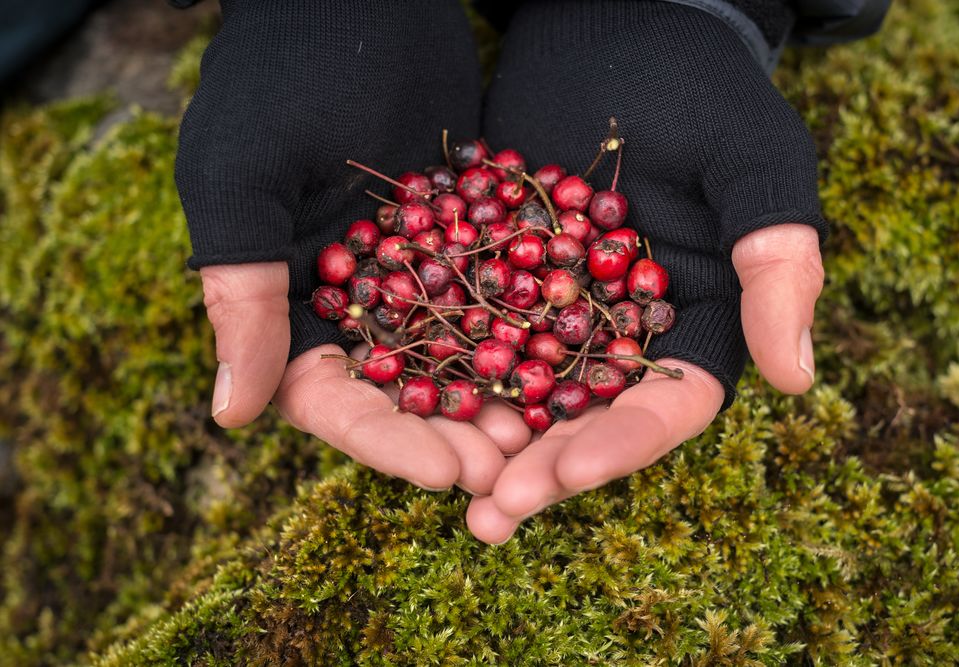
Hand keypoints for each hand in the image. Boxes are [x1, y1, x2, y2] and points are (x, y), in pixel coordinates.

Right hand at [178, 2, 527, 492]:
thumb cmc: (281, 75)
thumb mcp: (244, 178)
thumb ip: (241, 290)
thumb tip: (231, 414)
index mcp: (284, 296)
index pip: (328, 394)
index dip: (382, 439)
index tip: (441, 472)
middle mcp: (348, 296)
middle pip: (397, 389)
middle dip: (449, 430)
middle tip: (508, 463)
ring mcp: (408, 268)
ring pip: (453, 353)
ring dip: (494, 395)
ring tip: (544, 429)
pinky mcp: (459, 235)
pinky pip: (494, 293)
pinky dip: (525, 328)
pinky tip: (571, 358)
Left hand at [471, 0, 826, 540]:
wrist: (618, 24)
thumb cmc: (701, 88)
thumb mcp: (752, 164)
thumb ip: (775, 262)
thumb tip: (796, 380)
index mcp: (693, 318)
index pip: (667, 404)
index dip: (622, 445)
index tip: (568, 471)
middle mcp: (623, 328)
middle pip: (588, 418)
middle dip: (544, 469)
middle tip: (492, 514)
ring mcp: (558, 305)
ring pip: (524, 391)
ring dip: (487, 442)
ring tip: (445, 487)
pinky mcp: (501, 274)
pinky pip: (472, 331)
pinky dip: (444, 371)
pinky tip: (403, 405)